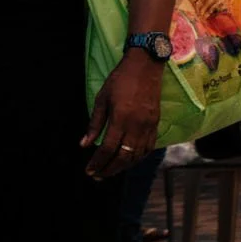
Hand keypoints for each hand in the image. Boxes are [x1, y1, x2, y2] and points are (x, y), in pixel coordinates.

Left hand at [83, 49, 161, 178]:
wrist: (146, 65)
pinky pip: (149, 147)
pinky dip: (139, 157)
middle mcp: (137, 125)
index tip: (89, 171)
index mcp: (121, 119)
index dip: (97, 163)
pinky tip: (130, 159)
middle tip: (98, 176)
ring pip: (138, 154)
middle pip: (124, 156)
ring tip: (111, 170)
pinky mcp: (156, 123)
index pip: (108, 149)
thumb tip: (84, 145)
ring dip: (124, 166)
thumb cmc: (120, 80)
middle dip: (110, 169)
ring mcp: (149, 125)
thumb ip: (94, 124)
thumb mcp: (101, 99)